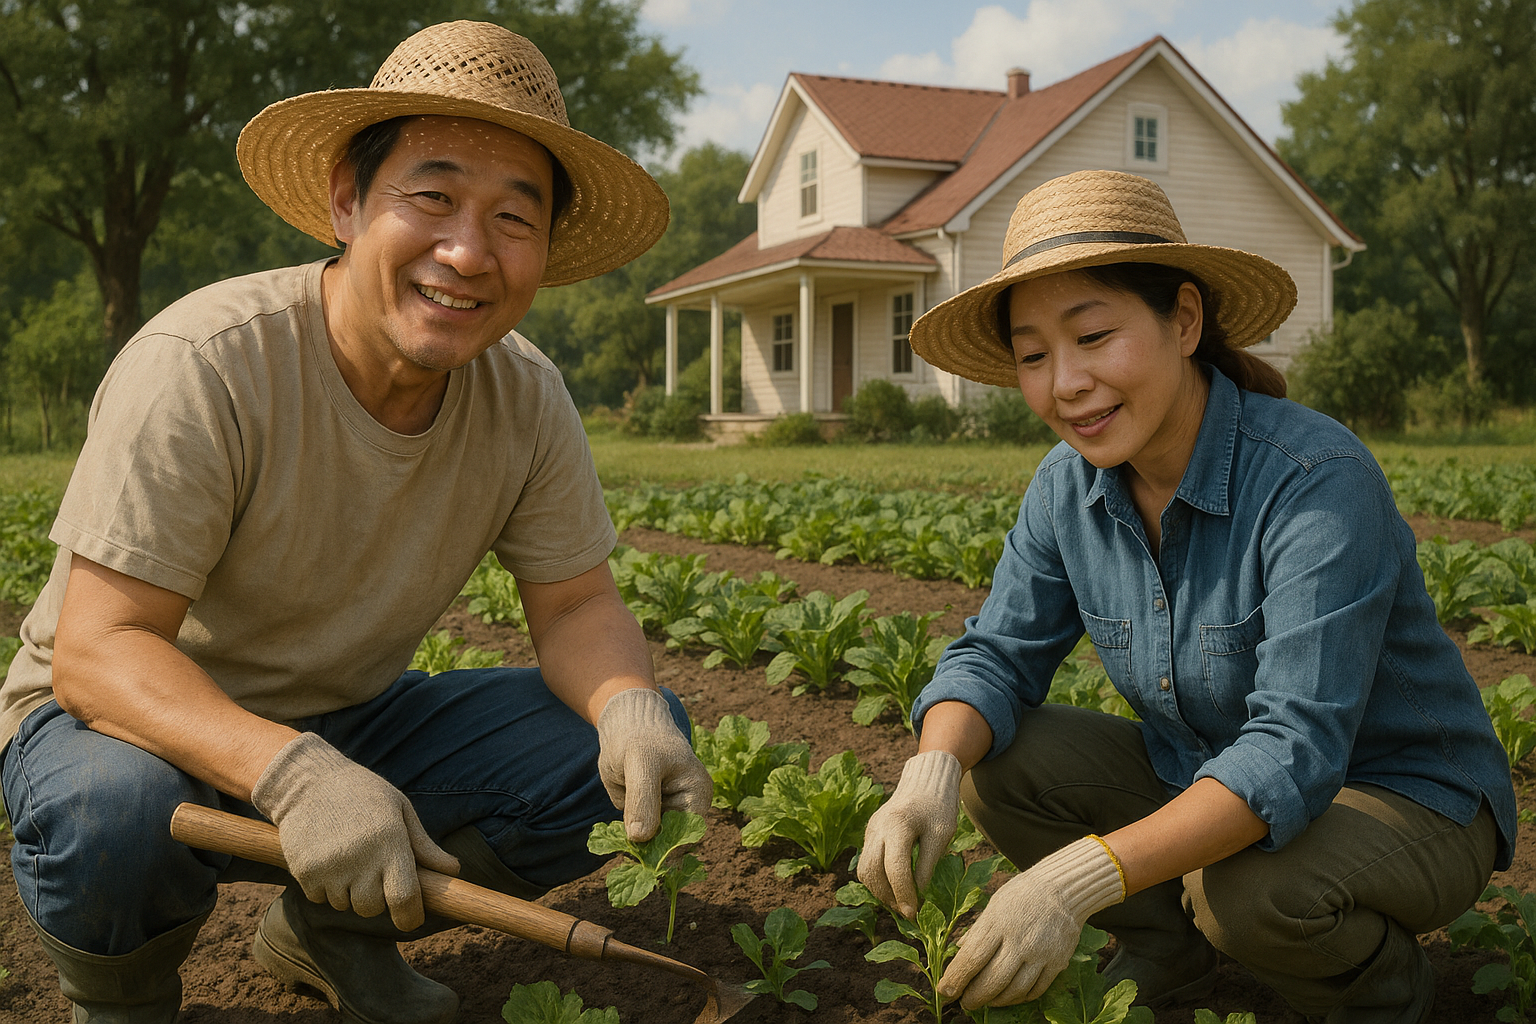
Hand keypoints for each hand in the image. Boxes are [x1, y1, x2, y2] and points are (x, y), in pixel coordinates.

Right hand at [251, 732, 459, 930]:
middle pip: (373, 908)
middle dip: (376, 899)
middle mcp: (361, 859)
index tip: (411, 919)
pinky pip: (320, 898)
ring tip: (347, 857)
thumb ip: (424, 846)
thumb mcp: (399, 810)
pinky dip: (325, 887)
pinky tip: (326, 857)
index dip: (410, 917)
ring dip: (349, 892)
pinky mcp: (304, 873)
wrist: (307, 782)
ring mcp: (330, 868)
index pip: (404, 898)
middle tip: (372, 872)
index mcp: (390, 842)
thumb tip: (453, 871)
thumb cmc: (362, 793)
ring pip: (346, 905)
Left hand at [596, 687, 711, 840]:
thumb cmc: (641, 738)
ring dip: (632, 837)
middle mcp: (685, 806)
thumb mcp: (642, 763)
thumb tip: (641, 838)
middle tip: (628, 843)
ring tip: (624, 804)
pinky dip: (624, 828)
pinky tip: (619, 807)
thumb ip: (643, 800)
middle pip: (668, 842)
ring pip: (649, 840)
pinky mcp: (644, 811)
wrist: (627, 723)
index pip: (687, 836)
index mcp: (698, 794)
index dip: (666, 849)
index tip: (643, 856)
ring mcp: (664, 810)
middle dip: (647, 845)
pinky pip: (635, 831)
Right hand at [858, 750, 960, 917]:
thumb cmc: (938, 807)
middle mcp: (878, 828)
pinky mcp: (870, 833)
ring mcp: (871, 830)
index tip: (913, 913)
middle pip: (872, 871)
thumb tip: (917, 892)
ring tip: (901, 901)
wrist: (924, 782)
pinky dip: (877, 879)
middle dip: (888, 896)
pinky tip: (894, 886)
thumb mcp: (942, 835)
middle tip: (907, 910)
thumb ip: (928, 864)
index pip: (895, 868)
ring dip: (879, 891)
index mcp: (898, 826)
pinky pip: (867, 861)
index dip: (903, 894)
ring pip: (864, 869)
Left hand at [939, 835, 1123, 1008]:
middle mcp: (1019, 940)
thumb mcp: (994, 904)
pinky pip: (1036, 990)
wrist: (1063, 889)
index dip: (956, 978)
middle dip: (975, 996)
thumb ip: (978, 930)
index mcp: (998, 922)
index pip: (972, 957)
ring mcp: (1041, 953)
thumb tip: (958, 952)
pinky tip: (1010, 996)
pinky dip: (1020, 998)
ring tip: (986, 1001)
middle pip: (993, 979)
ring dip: (997, 1001)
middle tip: (965, 1003)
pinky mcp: (1057, 962)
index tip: (945, 992)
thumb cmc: (1022, 895)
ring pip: (1015, 990)